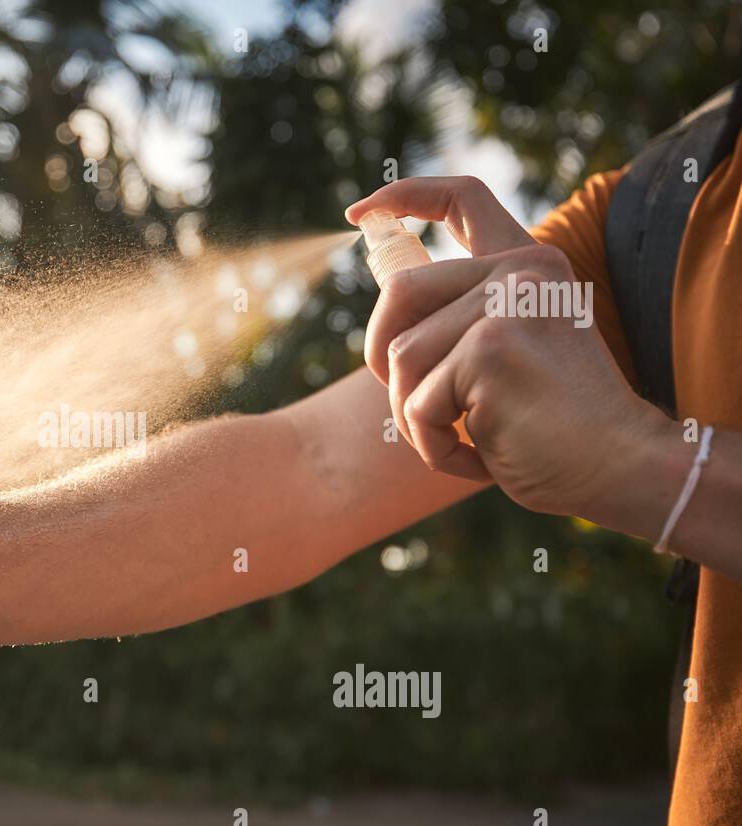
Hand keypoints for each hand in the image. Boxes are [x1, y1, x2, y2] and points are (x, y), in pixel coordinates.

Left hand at [346, 176, 666, 518]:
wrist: (624, 470)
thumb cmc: (558, 431)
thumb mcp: (512, 355)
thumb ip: (464, 318)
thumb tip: (389, 297)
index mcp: (530, 266)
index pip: (463, 199)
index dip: (403, 197)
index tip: (360, 214)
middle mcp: (521, 272)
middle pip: (399, 291)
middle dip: (383, 356)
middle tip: (418, 408)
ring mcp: (507, 304)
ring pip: (400, 356)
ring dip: (416, 417)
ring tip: (465, 441)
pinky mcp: (488, 349)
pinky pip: (416, 404)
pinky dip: (434, 446)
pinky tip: (482, 458)